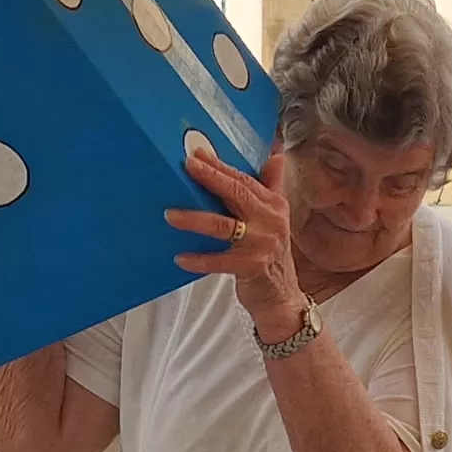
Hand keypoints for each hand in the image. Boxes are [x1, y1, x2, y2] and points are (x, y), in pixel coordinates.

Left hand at [169, 146, 302, 335]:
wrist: (281, 297)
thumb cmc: (270, 255)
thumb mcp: (275, 219)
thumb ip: (272, 187)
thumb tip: (276, 156)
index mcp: (274, 205)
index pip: (244, 180)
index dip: (221, 167)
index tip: (198, 154)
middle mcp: (271, 221)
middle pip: (236, 194)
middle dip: (210, 178)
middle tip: (187, 166)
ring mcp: (262, 244)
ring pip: (223, 226)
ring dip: (194, 219)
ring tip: (170, 215)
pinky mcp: (252, 267)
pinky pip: (220, 261)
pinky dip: (200, 260)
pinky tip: (181, 258)